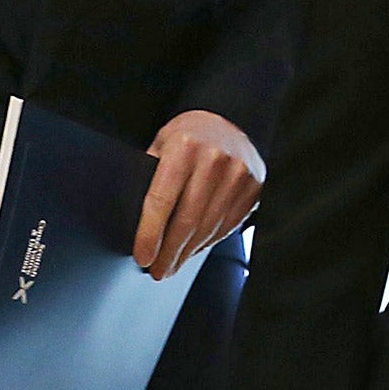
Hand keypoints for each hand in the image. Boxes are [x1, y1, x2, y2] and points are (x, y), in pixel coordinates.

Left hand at [133, 110, 264, 279]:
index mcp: (184, 147)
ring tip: (173, 265)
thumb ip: (150, 177)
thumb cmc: (187, 136)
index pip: (161, 201)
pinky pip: (228, 226)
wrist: (226, 119)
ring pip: (208, 228)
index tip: (143, 257)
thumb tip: (135, 223)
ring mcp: (238, 174)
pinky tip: (195, 249)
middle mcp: (214, 160)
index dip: (150, 235)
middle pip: (186, 221)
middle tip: (158, 270)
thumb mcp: (161, 146)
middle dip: (169, 252)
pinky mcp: (253, 187)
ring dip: (188, 252)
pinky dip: (208, 242)